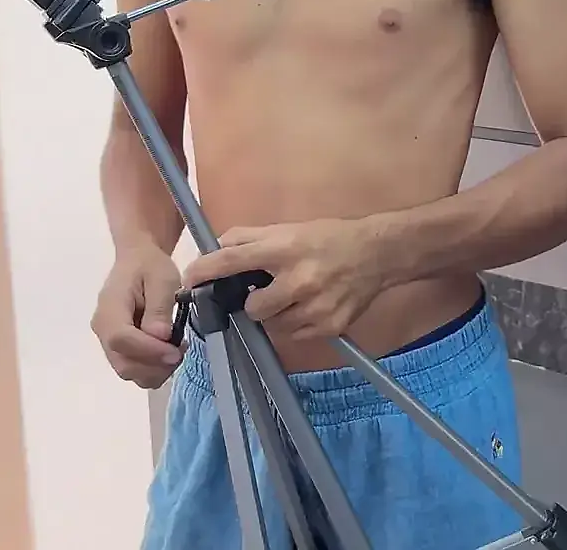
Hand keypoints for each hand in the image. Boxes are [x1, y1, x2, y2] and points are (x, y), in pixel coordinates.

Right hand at [91, 246, 183, 388]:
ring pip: (129, 372)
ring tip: (176, 348)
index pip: (121, 339)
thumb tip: (160, 336)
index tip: (174, 351)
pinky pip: (134, 369)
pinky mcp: (119, 351)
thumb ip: (160, 306)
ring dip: (157, 370)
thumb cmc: (149, 266)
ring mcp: (109, 343)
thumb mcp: (162, 277)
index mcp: (109, 308)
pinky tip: (168, 352)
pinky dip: (154, 369)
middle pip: (123, 363)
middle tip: (181, 348)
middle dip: (156, 365)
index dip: (149, 351)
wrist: (138, 262)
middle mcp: (103, 330)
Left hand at [180, 218, 387, 342]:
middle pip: (252, 308)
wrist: (377, 255)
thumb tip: (217, 248)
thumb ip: (250, 238)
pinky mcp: (329, 327)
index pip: (232, 260)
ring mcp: (315, 308)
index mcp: (284, 249)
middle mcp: (298, 280)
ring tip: (291, 299)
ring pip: (272, 327)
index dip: (205, 271)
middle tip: (265, 293)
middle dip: (253, 303)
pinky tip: (307, 308)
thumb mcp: (288, 229)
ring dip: (274, 317)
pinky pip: (294, 336)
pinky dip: (294, 325)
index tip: (189, 280)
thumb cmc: (328, 238)